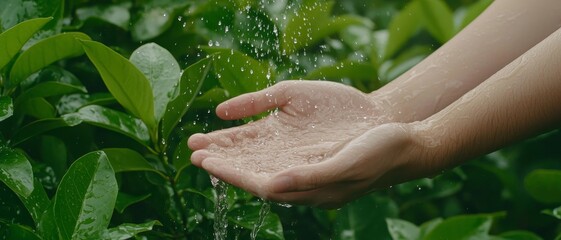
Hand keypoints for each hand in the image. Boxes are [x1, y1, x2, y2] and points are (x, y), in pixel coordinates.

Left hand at [188, 81, 424, 207]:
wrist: (406, 142)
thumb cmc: (381, 153)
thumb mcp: (347, 165)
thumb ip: (310, 177)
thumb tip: (270, 185)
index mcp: (310, 188)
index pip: (260, 184)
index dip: (232, 173)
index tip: (205, 162)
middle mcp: (303, 181)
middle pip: (255, 174)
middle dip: (225, 163)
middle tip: (195, 152)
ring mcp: (307, 167)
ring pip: (262, 161)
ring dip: (236, 153)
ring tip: (208, 143)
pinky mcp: (312, 154)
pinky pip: (276, 150)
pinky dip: (255, 144)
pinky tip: (243, 137)